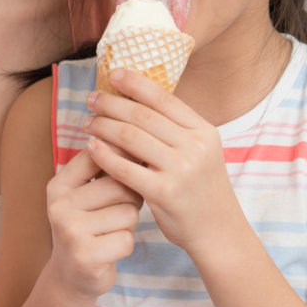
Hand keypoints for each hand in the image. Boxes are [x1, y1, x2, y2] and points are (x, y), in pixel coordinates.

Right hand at [46, 147, 142, 300]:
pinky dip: (125, 245)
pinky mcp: (84, 256)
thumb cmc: (89, 225)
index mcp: (58, 184)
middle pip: (120, 185)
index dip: (124, 160)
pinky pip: (127, 240)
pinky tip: (110, 249)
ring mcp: (69, 231)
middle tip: (121, 209)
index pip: (99, 156)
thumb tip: (136, 138)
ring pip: (128, 213)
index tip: (133, 167)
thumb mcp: (87, 194)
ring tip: (112, 230)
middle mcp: (59, 204)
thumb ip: (105, 168)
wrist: (72, 275)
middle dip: (131, 198)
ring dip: (129, 224)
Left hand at [84, 68, 244, 258]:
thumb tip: (138, 98)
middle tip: (91, 99)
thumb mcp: (200, 151)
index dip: (135, 83)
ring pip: (131, 137)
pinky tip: (91, 148)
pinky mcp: (165, 193)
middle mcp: (195, 146)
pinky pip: (126, 168)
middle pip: (143, 115)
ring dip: (103, 126)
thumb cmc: (200, 188)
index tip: (113, 75)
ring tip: (88, 122)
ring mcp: (181, 169)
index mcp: (204, 131)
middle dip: (112, 103)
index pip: (163, 98)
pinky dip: (104, 155)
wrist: (218, 231)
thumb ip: (175, 128)